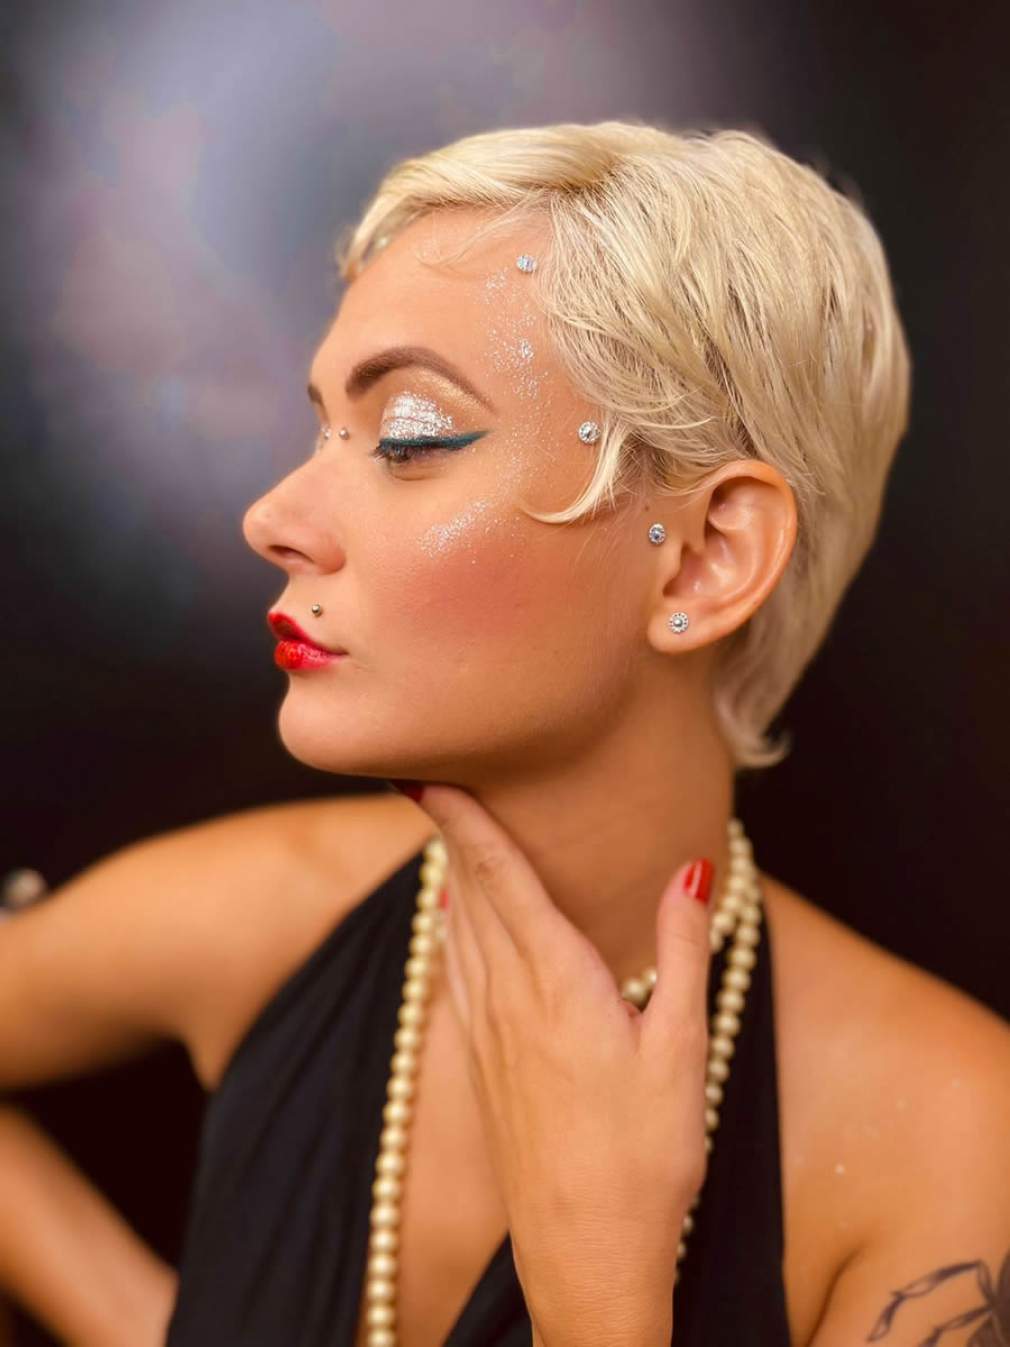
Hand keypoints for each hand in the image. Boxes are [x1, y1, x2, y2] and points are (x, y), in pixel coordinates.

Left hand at [413, 782, 714, 1346]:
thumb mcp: (681, 1047)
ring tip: (443, 833)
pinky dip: (451, 926)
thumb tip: (692, 869)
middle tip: (429, 778)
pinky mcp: (484, 1063)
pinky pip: (458, 970)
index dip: (464, 818)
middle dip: (449, 831)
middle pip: (469, 891)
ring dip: (449, 875)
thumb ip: (681, 950)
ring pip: (457, 929)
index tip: (428, 772)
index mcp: (555, 980)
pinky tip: (452, 922)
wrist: (583, 1253)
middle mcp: (507, 996)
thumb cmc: (643, 1154)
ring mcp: (487, 1032)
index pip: (502, 875)